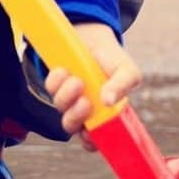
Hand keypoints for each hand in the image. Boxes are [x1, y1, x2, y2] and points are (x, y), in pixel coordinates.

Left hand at [43, 22, 140, 149]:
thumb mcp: (127, 70)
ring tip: (78, 81)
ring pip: (60, 107)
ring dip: (67, 95)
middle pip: (71, 126)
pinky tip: (66, 70)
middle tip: (85, 103)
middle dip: (76, 117)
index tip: (89, 134)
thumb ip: (123, 85)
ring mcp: (67, 97)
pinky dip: (58, 79)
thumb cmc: (113, 60)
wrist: (95, 36)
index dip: (89, 142)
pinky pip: (51, 87)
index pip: (93, 140)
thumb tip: (108, 101)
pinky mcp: (55, 83)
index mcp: (102, 114)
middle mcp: (82, 109)